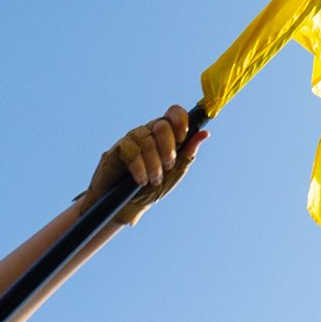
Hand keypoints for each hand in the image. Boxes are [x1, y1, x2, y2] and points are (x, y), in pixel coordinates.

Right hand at [86, 105, 200, 226]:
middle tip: (168, 166)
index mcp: (164, 135)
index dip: (179, 120)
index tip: (182, 138)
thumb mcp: (175, 173)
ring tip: (154, 180)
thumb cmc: (152, 188)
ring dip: (154, 162)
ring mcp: (131, 140)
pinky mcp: (116, 150)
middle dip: (168, 147)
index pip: (173, 113)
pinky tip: (141, 180)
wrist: (128, 208)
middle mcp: (148, 132)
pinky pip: (130, 150)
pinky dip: (139, 167)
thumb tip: (204, 134)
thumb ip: (187, 154)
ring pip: (146, 140)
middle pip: (161, 125)